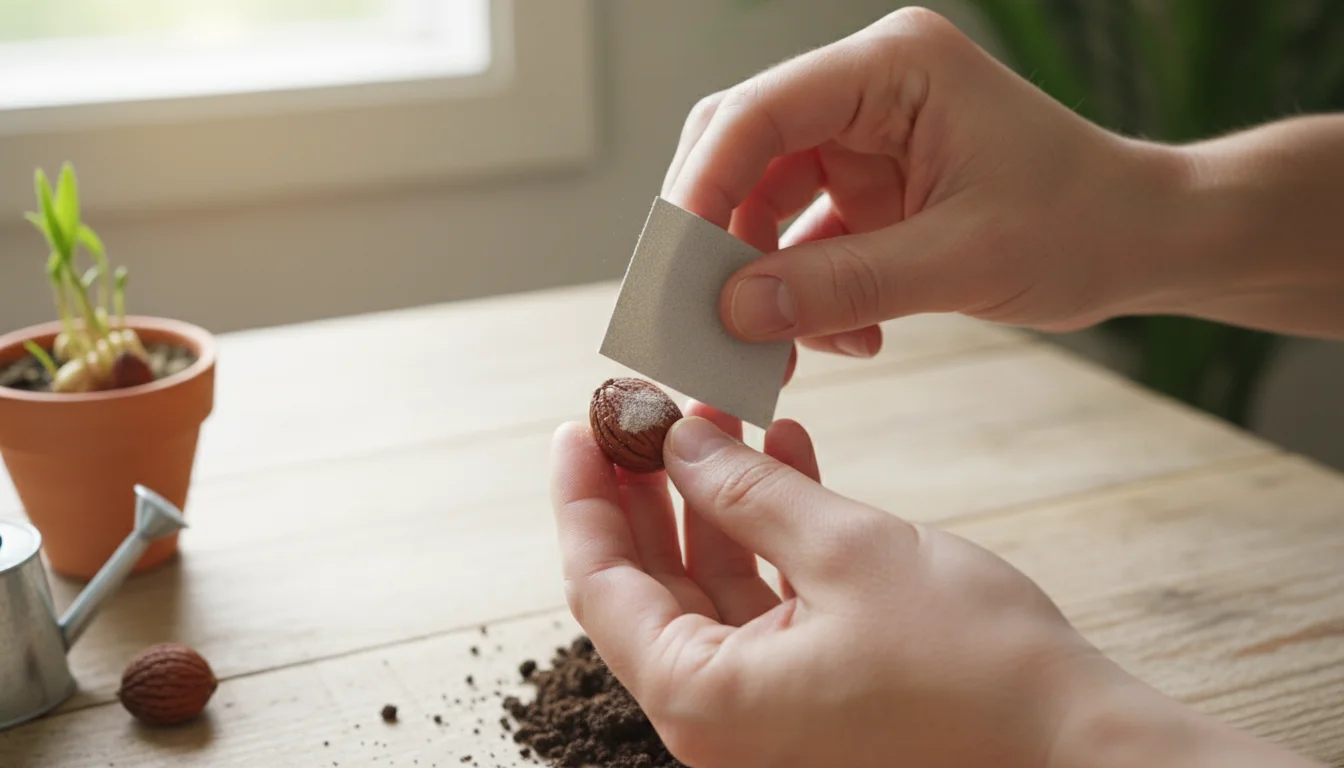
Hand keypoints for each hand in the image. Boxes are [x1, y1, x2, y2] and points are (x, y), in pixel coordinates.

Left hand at [552, 402, 1101, 767]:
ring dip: (716, 497)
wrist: (1076, 740)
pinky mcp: (814, 690)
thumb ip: (748, 490)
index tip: (580, 424)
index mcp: (704, 699)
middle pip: (649, 584)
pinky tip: (786, 454)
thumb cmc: (972, 663)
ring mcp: (768, 708)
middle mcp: (721, 717)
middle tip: (645, 411)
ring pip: (710, 583)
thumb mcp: (844, 550)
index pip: (601, 586)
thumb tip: (680, 442)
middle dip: (649, 488)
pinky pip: (766, 599)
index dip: (586, 496)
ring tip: (721, 415)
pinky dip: (770, 531)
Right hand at [661, 7, 1186, 355]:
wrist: (1147, 240)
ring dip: (759, 279)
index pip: (759, 112)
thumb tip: (732, 313)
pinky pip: (804, 238)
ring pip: (764, 201)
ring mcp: (866, 138)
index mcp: (893, 69)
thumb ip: (843, 286)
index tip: (669, 269)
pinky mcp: (871, 187)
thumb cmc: (1083, 225)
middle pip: (744, 150)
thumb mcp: (961, 261)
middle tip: (694, 314)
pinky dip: (804, 293)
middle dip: (717, 238)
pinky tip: (840, 342)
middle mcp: (868, 91)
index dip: (700, 188)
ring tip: (772, 353)